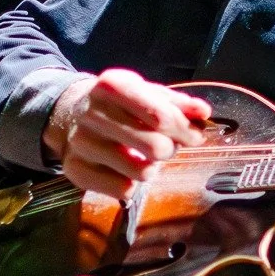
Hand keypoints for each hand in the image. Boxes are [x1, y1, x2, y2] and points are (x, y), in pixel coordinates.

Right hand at [42, 69, 211, 200]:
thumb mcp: (147, 93)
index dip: (185, 130)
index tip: (194, 136)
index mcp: (113, 86)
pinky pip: (123, 190)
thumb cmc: (120, 105)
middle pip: (155, 147)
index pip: (161, 116)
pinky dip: (131, 183)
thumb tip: (203, 112)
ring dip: (152, 168)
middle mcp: (92, 113)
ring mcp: (81, 142)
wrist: (70, 115)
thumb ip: (178, 103)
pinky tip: (124, 169)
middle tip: (168, 147)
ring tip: (144, 157)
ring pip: (142, 172)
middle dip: (171, 150)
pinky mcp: (76, 170)